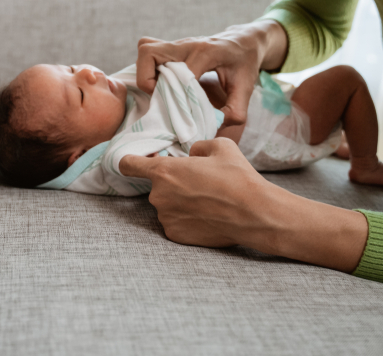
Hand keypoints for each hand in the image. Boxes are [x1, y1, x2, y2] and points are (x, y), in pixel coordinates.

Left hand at [118, 138, 273, 247]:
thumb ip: (198, 146)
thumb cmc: (237, 177)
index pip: (128, 164)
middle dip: (173, 184)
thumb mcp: (220, 146)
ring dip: (180, 203)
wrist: (254, 213)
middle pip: (157, 187)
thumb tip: (192, 154)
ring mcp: (165, 217)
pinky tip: (206, 217)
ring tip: (207, 202)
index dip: (130, 162)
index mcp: (164, 171)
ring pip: (167, 205)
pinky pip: (175, 222)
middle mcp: (158, 195)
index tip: (133, 164)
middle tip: (198, 185)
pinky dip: (186, 220)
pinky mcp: (174, 235)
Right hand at [136, 21, 284, 125]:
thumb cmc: (245, 63)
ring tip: (159, 90)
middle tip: (162, 98)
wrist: (244, 41)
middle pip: (150, 54)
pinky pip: (148, 50)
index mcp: (207, 53)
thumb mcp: (246, 88)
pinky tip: (160, 81)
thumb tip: (212, 126)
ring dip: (145, 72)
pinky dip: (147, 67)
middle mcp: (187, 44)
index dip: (179, 95)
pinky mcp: (171, 46)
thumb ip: (234, 111)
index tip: (185, 112)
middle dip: (149, 81)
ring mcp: (177, 43)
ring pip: (146, 50)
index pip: (181, 72)